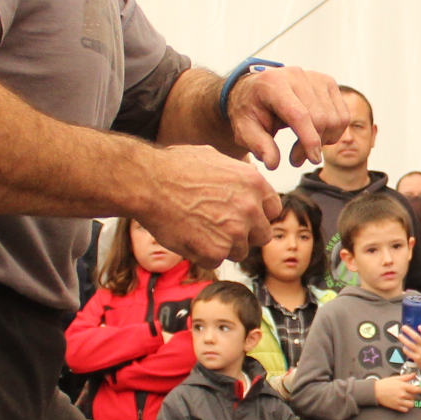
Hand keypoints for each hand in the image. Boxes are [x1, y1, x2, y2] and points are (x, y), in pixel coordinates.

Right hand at [129, 144, 279, 267]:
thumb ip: (237, 174)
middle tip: (221, 227)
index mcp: (255, 184)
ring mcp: (234, 233)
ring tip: (199, 230)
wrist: (148, 184)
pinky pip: (216, 261)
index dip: (256, 214)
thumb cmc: (175, 167)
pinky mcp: (215, 252)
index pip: (272, 210)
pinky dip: (202, 255)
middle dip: (245, 234)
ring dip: (223, 246)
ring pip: (239, 251)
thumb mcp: (215, 158)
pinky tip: (187, 237)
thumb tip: (246, 176)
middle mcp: (250, 209)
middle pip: (262, 235)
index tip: (241, 215)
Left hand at [226, 65, 350, 170]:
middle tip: (296, 159)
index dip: (309, 140)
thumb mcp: (245, 130)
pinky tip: (316, 135)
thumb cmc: (251, 109)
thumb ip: (259, 145)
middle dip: (314, 145)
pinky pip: (342, 115)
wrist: (257, 90)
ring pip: (335, 118)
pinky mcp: (328, 82)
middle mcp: (296, 75)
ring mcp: (315, 77)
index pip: (299, 114)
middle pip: (321, 118)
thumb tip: (273, 163)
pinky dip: (334, 131)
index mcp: (273, 84)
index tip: (312, 159)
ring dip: (325, 140)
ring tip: (305, 147)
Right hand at [373, 374, 420, 412]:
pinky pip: (405, 409)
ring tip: (407, 399)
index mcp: (403, 386)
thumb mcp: (396, 378)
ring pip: (411, 404)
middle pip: (413, 397)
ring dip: (410, 402)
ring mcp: (399, 401)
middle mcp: (402, 394)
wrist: (375, 391)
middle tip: (409, 393)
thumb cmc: (385, 383)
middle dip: (413, 395)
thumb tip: (414, 374)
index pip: (416, 390)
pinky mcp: (396, 407)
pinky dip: (406, 407)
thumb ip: (406, 377)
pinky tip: (403, 403)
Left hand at [395, 324, 420, 376]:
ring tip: (400, 335)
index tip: (419, 326)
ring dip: (403, 339)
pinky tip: (403, 346)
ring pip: (410, 345)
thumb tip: (416, 328)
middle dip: (409, 331)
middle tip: (403, 327)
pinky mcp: (416, 358)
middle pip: (416, 338)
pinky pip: (408, 352)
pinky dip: (405, 349)